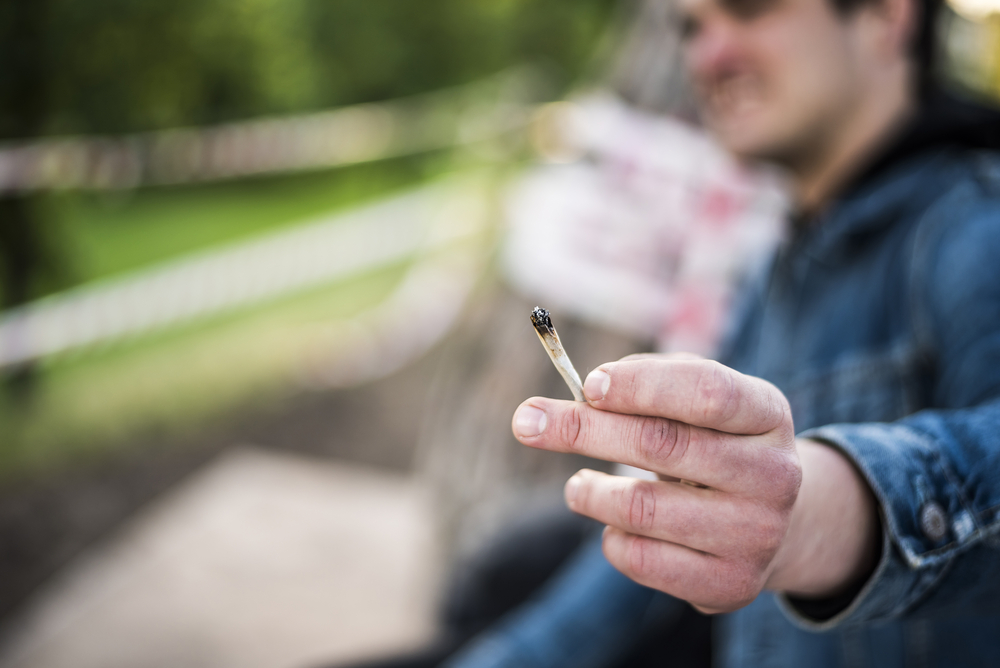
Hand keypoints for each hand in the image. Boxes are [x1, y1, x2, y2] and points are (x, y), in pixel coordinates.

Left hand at [512, 354, 878, 612]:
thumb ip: (647, 380)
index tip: (586, 384)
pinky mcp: (731, 584)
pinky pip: (641, 560)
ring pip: (642, 507)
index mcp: (768, 414)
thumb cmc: (713, 441)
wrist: (771, 521)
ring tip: (577, 486)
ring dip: (589, 491)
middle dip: (583, 429)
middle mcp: (775, 475)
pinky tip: (615, 524)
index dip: (641, 385)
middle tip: (527, 421)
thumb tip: (585, 395)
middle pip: (663, 445)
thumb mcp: (698, 398)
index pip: (707, 392)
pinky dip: (611, 537)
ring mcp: (757, 534)